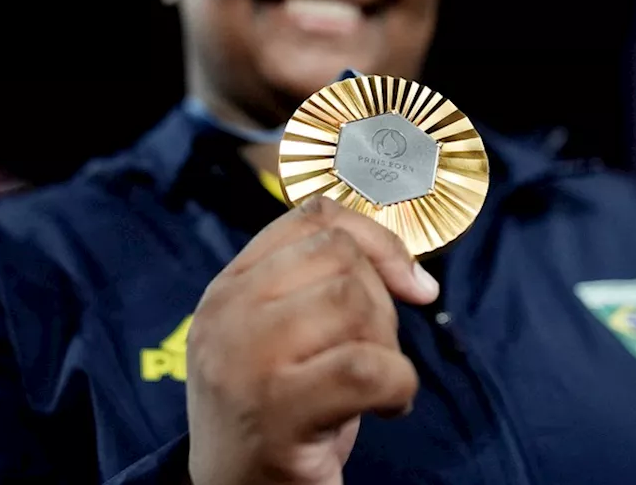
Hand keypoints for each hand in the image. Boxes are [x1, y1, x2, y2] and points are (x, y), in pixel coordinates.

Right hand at [185, 195, 439, 484]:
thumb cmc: (279, 418)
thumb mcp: (285, 338)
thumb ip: (319, 286)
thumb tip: (408, 266)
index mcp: (228, 288)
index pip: (311, 217)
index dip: (376, 239)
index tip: (410, 282)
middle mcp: (226, 314)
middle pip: (339, 256)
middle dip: (382, 301)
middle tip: (376, 353)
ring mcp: (244, 362)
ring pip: (353, 302)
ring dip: (388, 345)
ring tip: (375, 385)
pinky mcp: (274, 413)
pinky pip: (366, 367)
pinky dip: (398, 386)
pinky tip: (387, 409)